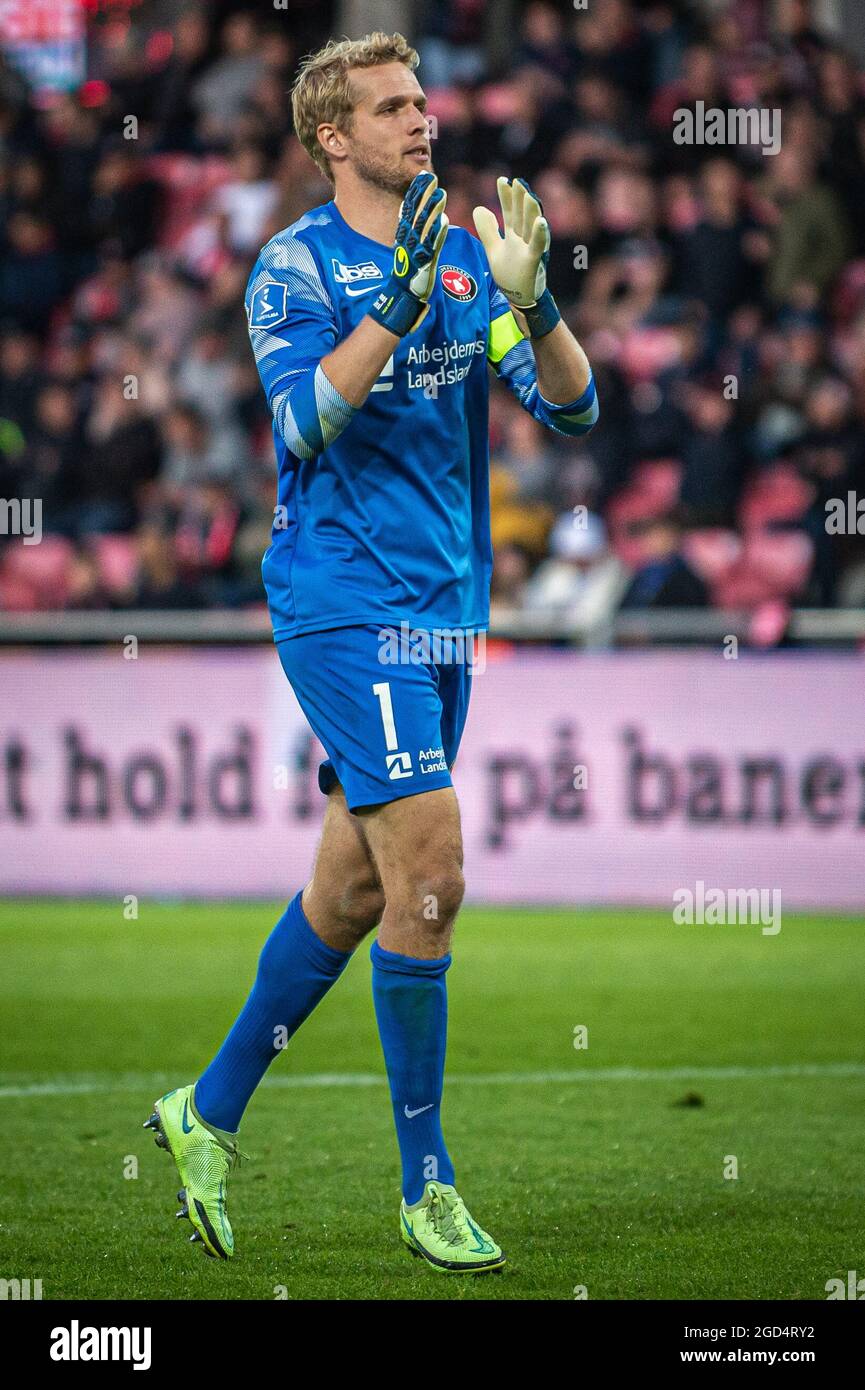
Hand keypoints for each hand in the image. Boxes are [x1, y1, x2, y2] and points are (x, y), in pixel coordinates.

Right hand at [368, 171, 448, 336]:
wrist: (402, 297)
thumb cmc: (410, 274)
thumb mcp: (414, 249)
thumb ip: (424, 233)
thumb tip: (439, 217)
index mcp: (405, 236)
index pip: (410, 209)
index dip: (417, 192)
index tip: (424, 176)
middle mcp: (408, 241)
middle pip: (416, 214)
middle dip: (423, 195)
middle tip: (431, 177)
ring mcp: (415, 252)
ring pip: (424, 227)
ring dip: (432, 211)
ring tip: (441, 194)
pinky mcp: (423, 264)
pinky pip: (431, 247)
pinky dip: (438, 234)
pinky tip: (445, 222)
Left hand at [473, 176, 549, 308]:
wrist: (520, 299)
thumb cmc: (510, 274)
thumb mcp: (494, 250)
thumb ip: (487, 231)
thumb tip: (479, 208)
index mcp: (513, 235)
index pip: (509, 212)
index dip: (506, 197)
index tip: (503, 180)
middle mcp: (523, 239)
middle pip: (521, 215)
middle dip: (519, 199)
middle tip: (518, 181)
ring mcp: (529, 249)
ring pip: (531, 227)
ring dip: (531, 211)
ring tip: (528, 194)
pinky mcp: (534, 261)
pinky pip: (537, 246)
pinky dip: (540, 234)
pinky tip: (541, 221)